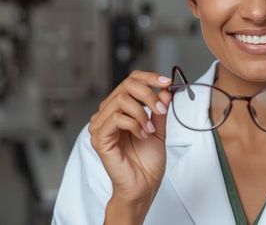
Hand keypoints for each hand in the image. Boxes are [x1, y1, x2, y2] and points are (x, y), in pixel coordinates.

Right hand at [89, 70, 172, 204]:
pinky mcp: (99, 139)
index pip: (130, 81)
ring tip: (150, 129)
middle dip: (148, 94)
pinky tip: (142, 135)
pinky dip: (134, 124)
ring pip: (120, 100)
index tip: (166, 82)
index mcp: (120, 110)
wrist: (143, 186)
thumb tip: (165, 90)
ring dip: (142, 112)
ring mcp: (101, 126)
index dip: (148, 78)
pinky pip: (116, 118)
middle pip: (125, 86)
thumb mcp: (159, 129)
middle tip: (162, 109)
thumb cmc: (147, 162)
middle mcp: (107, 115)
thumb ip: (160, 110)